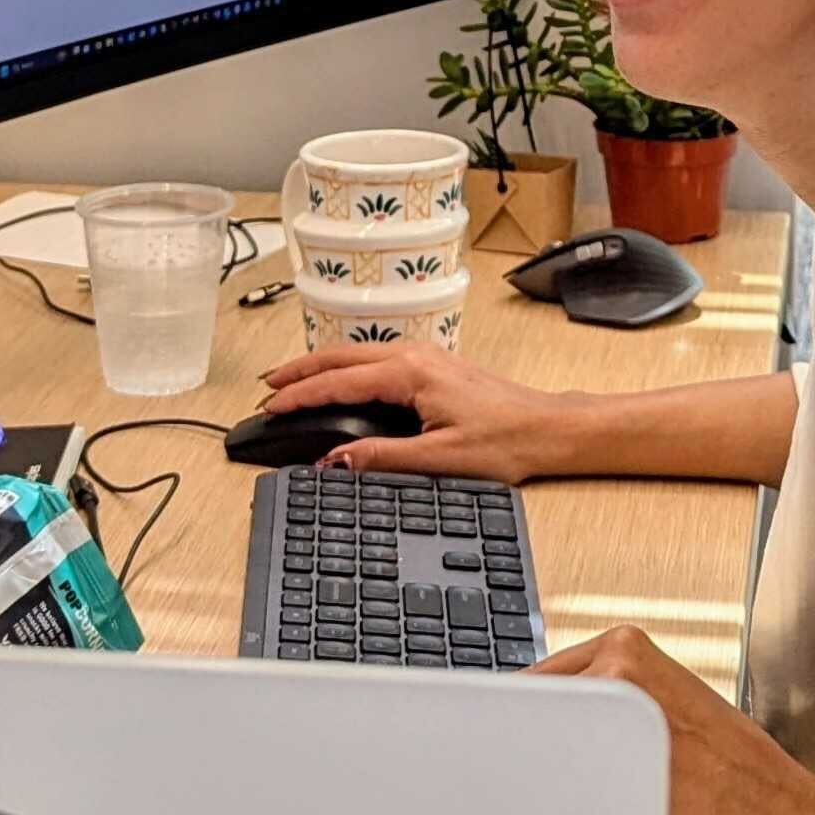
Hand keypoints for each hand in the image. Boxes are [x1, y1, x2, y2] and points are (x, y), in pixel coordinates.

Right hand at [255, 341, 585, 480]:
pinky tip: (340, 379)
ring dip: (322, 366)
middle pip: (342, 356)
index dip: (301, 395)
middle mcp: (415, 355)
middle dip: (301, 371)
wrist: (547, 428)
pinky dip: (347, 367)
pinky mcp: (434, 365)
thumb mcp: (438, 458)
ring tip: (291, 380)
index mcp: (410, 373)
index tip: (271, 406)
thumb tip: (334, 460)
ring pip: (358, 354)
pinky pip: (376, 358)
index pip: (340, 382)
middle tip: (267, 388)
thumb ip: (380, 457)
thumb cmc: (505, 441)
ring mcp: (425, 356)